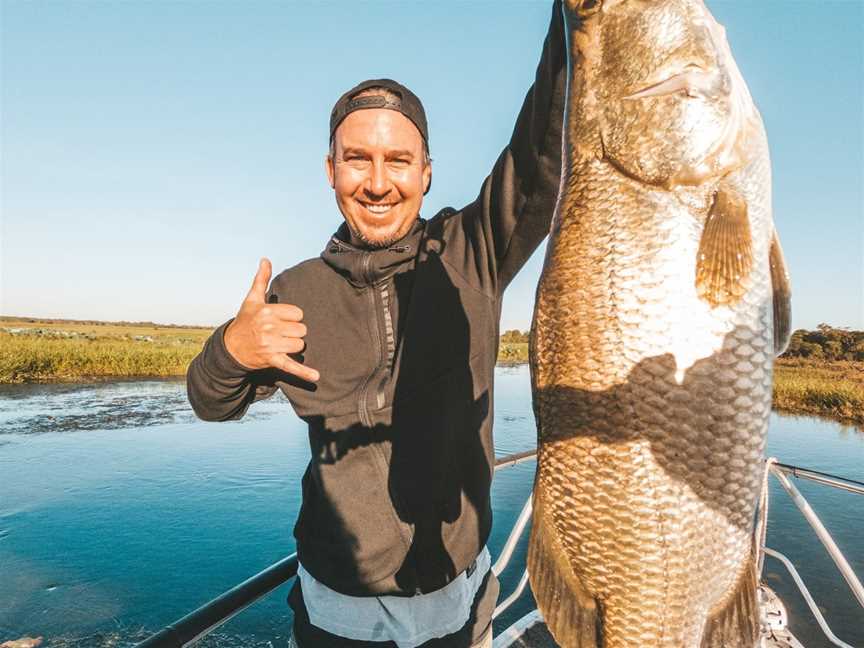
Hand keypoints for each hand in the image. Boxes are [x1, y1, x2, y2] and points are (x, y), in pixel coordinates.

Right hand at [223, 258, 319, 382]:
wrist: (231, 347)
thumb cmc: (245, 321)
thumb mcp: (252, 299)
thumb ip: (261, 279)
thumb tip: (265, 259)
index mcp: (267, 311)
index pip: (298, 314)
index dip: (292, 318)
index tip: (280, 320)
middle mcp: (268, 327)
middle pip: (301, 330)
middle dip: (293, 332)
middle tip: (278, 333)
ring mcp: (270, 345)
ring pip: (299, 345)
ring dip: (293, 346)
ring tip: (279, 344)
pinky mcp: (271, 360)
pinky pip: (291, 366)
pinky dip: (304, 373)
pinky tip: (316, 377)